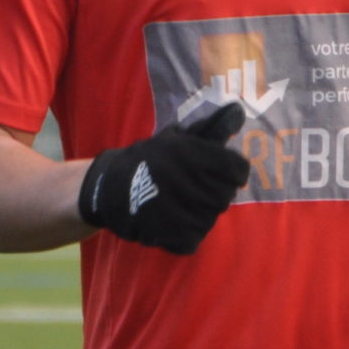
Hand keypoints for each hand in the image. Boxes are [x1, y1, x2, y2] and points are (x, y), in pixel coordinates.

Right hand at [76, 103, 250, 253]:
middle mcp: (185, 180)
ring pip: (211, 217)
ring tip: (183, 203)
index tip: (226, 172)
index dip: (234, 171)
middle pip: (226, 195)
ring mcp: (177, 210)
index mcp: (189, 153)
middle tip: (197, 187)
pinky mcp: (167, 234)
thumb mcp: (176, 137)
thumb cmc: (149, 159)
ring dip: (201, 212)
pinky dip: (186, 234)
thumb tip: (239, 110)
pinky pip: (193, 238)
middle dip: (216, 191)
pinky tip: (174, 221)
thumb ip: (211, 128)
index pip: (236, 168)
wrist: (108, 187)